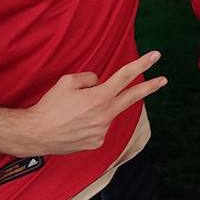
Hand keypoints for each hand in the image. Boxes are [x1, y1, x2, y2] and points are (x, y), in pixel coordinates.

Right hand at [20, 51, 165, 155]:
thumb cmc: (50, 105)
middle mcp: (105, 115)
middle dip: (149, 87)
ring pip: (109, 112)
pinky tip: (76, 124)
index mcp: (99, 97)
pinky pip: (100, 126)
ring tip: (75, 112)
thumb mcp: (67, 82)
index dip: (142, 65)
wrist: (36, 134)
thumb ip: (90, 78)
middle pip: (132, 97)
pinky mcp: (97, 142)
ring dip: (100, 108)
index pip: (125, 77)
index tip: (156, 57)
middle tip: (163, 79)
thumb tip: (101, 83)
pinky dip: (92, 121)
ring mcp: (102, 131)